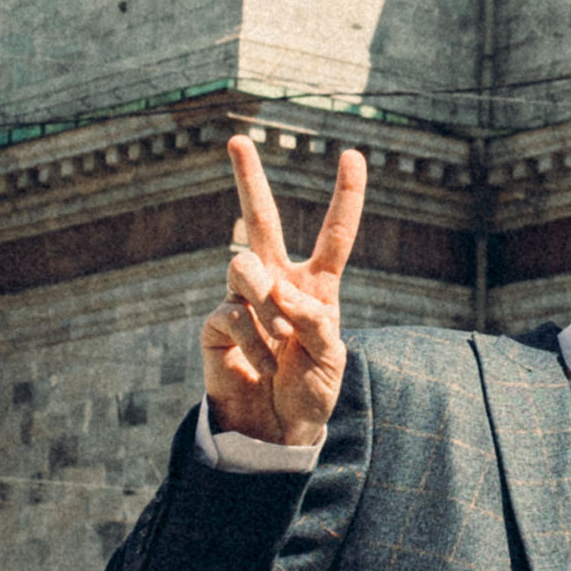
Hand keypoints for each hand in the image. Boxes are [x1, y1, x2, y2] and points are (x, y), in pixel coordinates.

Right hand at [202, 134, 365, 445]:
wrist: (274, 430)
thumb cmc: (310, 390)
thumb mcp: (332, 359)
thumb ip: (317, 322)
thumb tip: (279, 292)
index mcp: (316, 286)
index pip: (334, 235)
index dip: (346, 196)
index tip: (352, 154)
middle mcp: (277, 282)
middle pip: (261, 220)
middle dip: (248, 179)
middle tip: (236, 140)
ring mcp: (243, 300)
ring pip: (244, 266)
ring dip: (266, 303)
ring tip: (278, 339)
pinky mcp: (217, 324)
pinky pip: (231, 313)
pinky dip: (253, 341)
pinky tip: (261, 363)